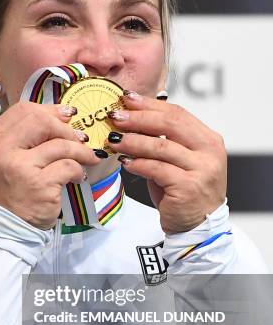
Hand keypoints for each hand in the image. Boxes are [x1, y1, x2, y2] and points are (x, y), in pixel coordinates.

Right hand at [0, 102, 100, 228]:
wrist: (4, 227)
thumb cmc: (8, 192)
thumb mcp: (6, 158)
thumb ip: (26, 136)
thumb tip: (62, 115)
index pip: (23, 110)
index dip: (50, 110)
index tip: (67, 116)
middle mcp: (3, 151)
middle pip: (42, 121)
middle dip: (66, 129)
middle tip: (79, 139)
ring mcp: (21, 168)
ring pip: (61, 144)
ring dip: (80, 151)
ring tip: (87, 158)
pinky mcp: (40, 186)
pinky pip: (69, 167)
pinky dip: (79, 170)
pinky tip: (78, 177)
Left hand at [106, 92, 226, 233]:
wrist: (198, 225)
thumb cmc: (184, 191)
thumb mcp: (179, 160)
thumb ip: (164, 140)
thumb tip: (132, 117)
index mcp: (209, 140)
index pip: (178, 114)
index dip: (150, 105)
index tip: (127, 99)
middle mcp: (209, 152)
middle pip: (170, 124)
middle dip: (139, 118)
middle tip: (116, 116)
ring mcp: (201, 170)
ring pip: (161, 147)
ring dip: (133, 141)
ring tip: (114, 139)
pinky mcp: (187, 187)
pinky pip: (156, 169)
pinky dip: (138, 163)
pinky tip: (124, 161)